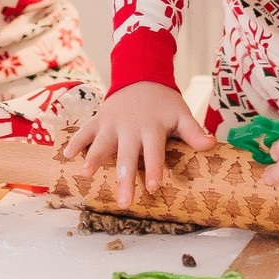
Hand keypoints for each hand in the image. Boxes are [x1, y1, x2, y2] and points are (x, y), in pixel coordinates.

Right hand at [62, 81, 212, 206]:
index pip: (154, 151)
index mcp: (152, 128)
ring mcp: (112, 123)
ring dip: (93, 158)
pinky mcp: (99, 120)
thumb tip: (212, 145)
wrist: (140, 77)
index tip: (153, 187)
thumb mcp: (180, 114)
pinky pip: (85, 131)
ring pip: (101, 143)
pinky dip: (75, 142)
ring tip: (86, 174)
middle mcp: (130, 127)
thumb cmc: (163, 103)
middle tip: (123, 202)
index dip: (154, 169)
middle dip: (124, 178)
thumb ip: (193, 131)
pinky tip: (66, 157)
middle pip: (126, 155)